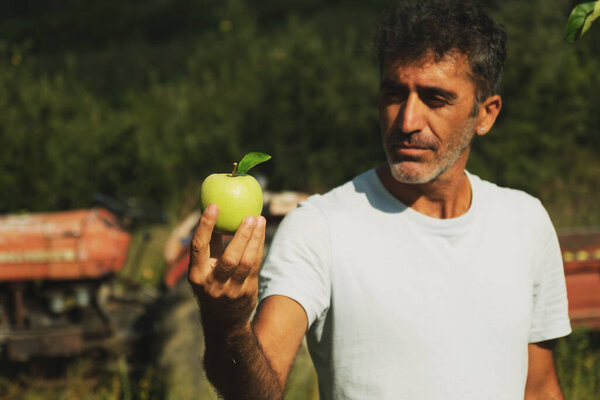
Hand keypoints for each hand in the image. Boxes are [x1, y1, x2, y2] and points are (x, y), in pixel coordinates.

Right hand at [188, 204, 265, 331]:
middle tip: (249, 216)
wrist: (223, 321)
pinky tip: (260, 233)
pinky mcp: (246, 293)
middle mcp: (212, 284)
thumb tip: (215, 211)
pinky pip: (255, 266)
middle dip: (241, 235)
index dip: (205, 225)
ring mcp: (231, 291)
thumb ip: (210, 244)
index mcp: (196, 275)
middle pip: (229, 257)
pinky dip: (258, 248)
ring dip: (255, 239)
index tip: (214, 206)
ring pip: (246, 262)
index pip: (199, 247)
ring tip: (259, 220)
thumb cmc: (212, 283)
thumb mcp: (204, 269)